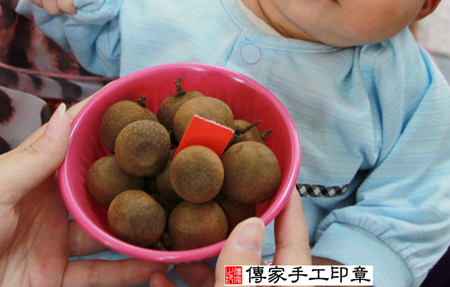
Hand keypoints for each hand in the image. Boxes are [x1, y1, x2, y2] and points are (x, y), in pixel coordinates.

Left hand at [0, 100, 167, 286]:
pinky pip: (100, 275)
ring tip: (174, 212)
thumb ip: (36, 156)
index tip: (141, 113)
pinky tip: (156, 261)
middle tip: (172, 163)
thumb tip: (68, 111)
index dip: (105, 128)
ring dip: (137, 225)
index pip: (76, 145)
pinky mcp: (55, 279)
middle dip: (133, 177)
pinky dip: (128, 271)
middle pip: (100, 188)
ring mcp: (55, 243)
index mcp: (33, 176)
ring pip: (106, 232)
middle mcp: (50, 206)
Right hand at [149, 189, 311, 286]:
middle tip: (205, 199)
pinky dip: (180, 285)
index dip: (287, 202)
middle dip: (223, 227)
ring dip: (194, 259)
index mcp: (288, 281)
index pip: (293, 234)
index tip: (277, 174)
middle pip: (249, 250)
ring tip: (172, 239)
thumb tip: (250, 225)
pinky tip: (156, 276)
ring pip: (221, 273)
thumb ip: (244, 269)